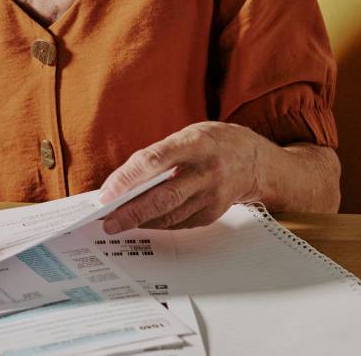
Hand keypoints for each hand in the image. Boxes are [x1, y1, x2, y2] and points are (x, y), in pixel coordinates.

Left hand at [97, 122, 267, 234]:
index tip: (107, 192)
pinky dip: (157, 223)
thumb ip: (159, 156)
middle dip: (132, 211)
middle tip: (107, 221)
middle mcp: (207, 171)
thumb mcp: (188, 136)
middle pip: (164, 196)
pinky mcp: (213, 213)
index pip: (157, 160)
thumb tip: (122, 182)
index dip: (129, 178)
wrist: (254, 160)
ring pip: (170, 215)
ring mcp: (212, 195)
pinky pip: (179, 222)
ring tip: (116, 223)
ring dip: (140, 221)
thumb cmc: (212, 144)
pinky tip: (142, 222)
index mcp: (197, 143)